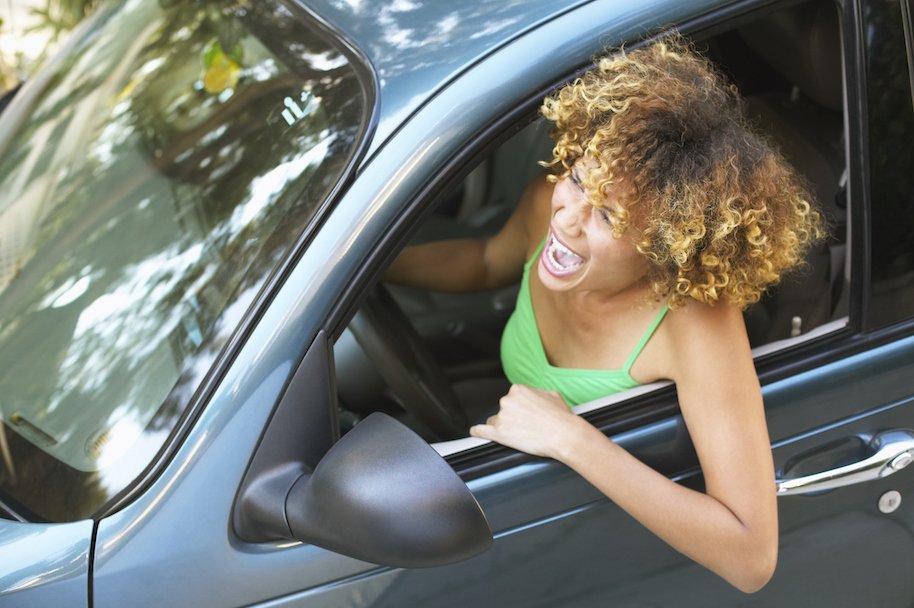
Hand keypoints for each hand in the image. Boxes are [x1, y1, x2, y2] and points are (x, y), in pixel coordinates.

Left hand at [469, 384, 586, 458]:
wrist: (565, 435)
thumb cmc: (561, 416)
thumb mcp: (551, 394)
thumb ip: (536, 392)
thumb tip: (532, 394)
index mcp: (518, 389)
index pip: (511, 398)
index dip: (519, 409)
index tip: (525, 415)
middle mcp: (507, 400)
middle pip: (503, 410)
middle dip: (512, 418)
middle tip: (526, 426)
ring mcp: (502, 417)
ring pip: (494, 421)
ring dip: (502, 426)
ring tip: (517, 434)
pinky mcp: (499, 433)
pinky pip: (481, 431)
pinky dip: (477, 432)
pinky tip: (475, 432)